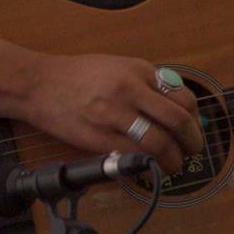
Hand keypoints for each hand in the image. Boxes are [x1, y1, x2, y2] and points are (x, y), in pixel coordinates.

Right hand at [23, 53, 203, 172]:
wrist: (39, 84)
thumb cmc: (79, 75)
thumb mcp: (120, 66)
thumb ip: (148, 84)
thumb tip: (178, 108)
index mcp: (139, 71)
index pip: (183, 97)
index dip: (194, 118)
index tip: (194, 129)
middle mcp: (130, 90)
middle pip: (177, 121)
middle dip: (193, 141)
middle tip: (194, 151)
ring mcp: (113, 115)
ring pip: (158, 143)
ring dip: (173, 159)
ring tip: (175, 165)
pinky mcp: (98, 138)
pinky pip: (132, 156)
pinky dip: (147, 165)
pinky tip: (149, 167)